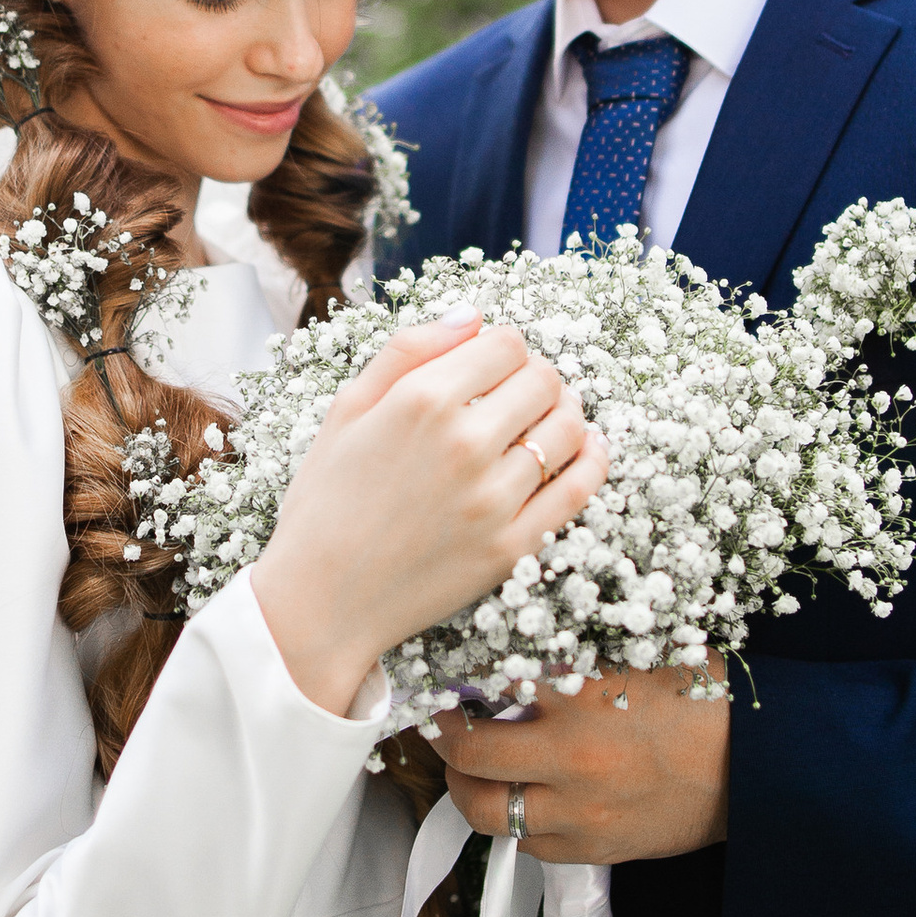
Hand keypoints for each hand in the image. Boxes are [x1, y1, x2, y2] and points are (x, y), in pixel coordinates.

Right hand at [250, 314, 607, 716]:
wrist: (321, 600)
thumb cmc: (326, 501)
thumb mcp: (347, 409)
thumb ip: (408, 350)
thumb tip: (474, 316)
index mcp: (421, 401)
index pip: (506, 343)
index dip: (505, 346)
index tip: (495, 363)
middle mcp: (464, 443)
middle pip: (544, 380)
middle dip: (537, 376)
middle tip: (521, 392)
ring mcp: (494, 498)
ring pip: (567, 428)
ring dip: (565, 413)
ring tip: (548, 419)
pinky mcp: (513, 546)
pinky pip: (579, 488)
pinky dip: (594, 459)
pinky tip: (589, 448)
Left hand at [437, 666, 730, 863]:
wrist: (759, 769)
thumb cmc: (704, 703)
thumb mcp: (638, 652)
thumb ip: (575, 647)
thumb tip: (511, 634)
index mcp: (582, 692)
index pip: (486, 676)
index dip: (455, 672)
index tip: (445, 667)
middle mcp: (572, 755)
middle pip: (467, 752)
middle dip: (442, 734)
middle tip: (442, 718)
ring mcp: (579, 811)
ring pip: (485, 809)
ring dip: (465, 785)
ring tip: (468, 765)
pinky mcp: (593, 849)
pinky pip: (527, 845)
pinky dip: (517, 821)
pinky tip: (526, 795)